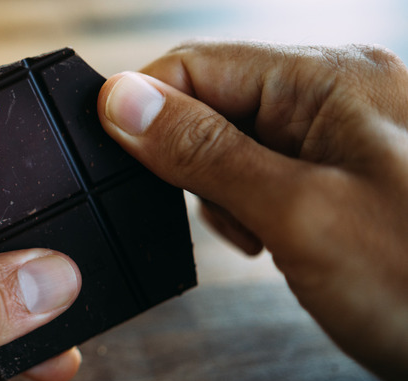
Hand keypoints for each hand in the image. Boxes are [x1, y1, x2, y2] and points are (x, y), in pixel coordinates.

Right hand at [98, 41, 407, 380]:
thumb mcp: (297, 215)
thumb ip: (204, 153)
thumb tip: (124, 103)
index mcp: (327, 80)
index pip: (197, 64)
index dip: (146, 108)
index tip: (117, 159)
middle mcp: (333, 96)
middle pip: (212, 103)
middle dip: (193, 164)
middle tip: (230, 216)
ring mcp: (338, 138)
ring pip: (230, 145)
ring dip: (222, 194)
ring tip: (265, 236)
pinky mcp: (336, 178)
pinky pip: (261, 176)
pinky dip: (249, 210)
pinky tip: (275, 241)